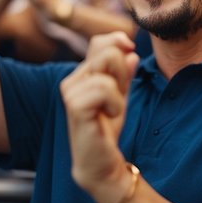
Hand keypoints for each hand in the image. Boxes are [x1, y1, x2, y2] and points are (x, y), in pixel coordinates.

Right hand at [59, 33, 139, 200]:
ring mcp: (70, 91)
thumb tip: (130, 51)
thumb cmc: (108, 127)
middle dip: (123, 75)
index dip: (120, 47)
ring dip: (119, 92)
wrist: (102, 161)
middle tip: (117, 100)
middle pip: (109, 52)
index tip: (128, 67)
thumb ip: (124, 72)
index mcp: (82, 74)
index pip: (101, 41)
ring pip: (108, 68)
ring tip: (111, 110)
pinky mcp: (75, 106)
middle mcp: (72, 79)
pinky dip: (115, 102)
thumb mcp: (121, 94)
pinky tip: (108, 116)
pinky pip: (104, 87)